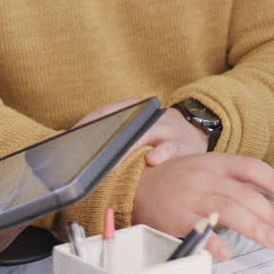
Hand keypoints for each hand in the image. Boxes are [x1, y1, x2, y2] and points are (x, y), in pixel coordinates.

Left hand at [75, 102, 207, 164]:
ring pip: (146, 134)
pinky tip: (152, 161)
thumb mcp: (141, 129)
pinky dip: (161, 154)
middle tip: (91, 157)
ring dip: (130, 148)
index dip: (90, 123)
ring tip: (115, 163)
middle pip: (125, 124)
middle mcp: (151, 116)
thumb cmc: (161, 136)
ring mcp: (168, 128)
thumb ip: (118, 135)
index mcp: (136, 110)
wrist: (199, 132)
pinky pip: (171, 148)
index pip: (108, 112)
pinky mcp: (183, 143)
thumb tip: (84, 147)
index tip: (73, 137)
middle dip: (107, 140)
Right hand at [132, 154, 273, 260]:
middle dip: (271, 215)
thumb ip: (233, 182)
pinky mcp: (175, 216)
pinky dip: (214, 241)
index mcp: (215, 163)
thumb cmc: (176, 180)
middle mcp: (205, 177)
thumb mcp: (205, 169)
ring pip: (228, 210)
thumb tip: (270, 203)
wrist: (134, 183)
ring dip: (254, 227)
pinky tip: (228, 253)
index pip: (251, 168)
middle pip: (245, 195)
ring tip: (272, 242)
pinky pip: (199, 230)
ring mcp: (191, 197)